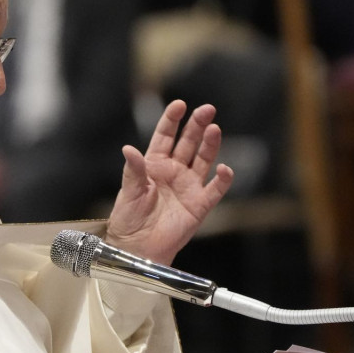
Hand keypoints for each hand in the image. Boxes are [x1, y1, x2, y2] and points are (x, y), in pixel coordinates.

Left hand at [105, 100, 233, 264]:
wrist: (138, 247)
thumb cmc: (129, 219)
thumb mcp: (128, 192)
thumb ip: (133, 170)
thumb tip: (128, 149)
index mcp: (154, 164)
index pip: (165, 136)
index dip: (172, 120)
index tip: (180, 105)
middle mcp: (174, 171)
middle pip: (188, 143)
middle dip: (197, 125)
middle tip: (207, 110)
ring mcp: (188, 186)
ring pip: (203, 159)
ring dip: (210, 144)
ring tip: (215, 129)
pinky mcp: (200, 205)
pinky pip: (215, 189)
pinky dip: (222, 179)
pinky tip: (224, 168)